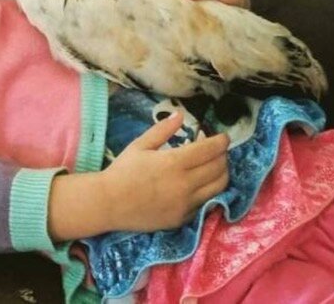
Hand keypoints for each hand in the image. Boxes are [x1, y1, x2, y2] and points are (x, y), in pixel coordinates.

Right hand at [100, 112, 229, 231]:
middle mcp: (185, 184)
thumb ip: (163, 130)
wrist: (109, 203)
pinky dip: (209, 190)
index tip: (224, 137)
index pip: (210, 150)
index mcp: (174, 163)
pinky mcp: (184, 219)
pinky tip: (200, 184)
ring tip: (214, 166)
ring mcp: (186, 204)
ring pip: (219, 187)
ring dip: (222, 173)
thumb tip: (180, 115)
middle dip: (223, 156)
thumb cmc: (123, 170)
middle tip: (217, 150)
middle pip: (219, 168)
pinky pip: (205, 203)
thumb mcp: (140, 145)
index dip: (221, 142)